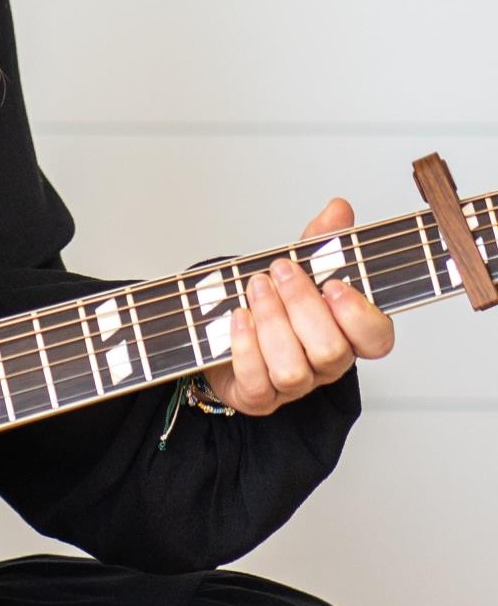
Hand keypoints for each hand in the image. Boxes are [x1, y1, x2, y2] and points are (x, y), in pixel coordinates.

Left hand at [200, 197, 394, 415]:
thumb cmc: (274, 303)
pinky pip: (257, 382)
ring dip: (272, 322)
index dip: (359, 315)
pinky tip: (237, 316)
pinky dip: (245, 346)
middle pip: (330, 350)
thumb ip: (320, 242)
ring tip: (255, 288)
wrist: (228, 333)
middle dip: (302, 305)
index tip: (333, 284)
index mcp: (348, 333)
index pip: (377, 338)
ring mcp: (293, 386)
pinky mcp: (258, 396)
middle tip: (280, 270)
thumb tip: (339, 209)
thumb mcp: (299, 267)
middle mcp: (325, 364)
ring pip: (293, 370)